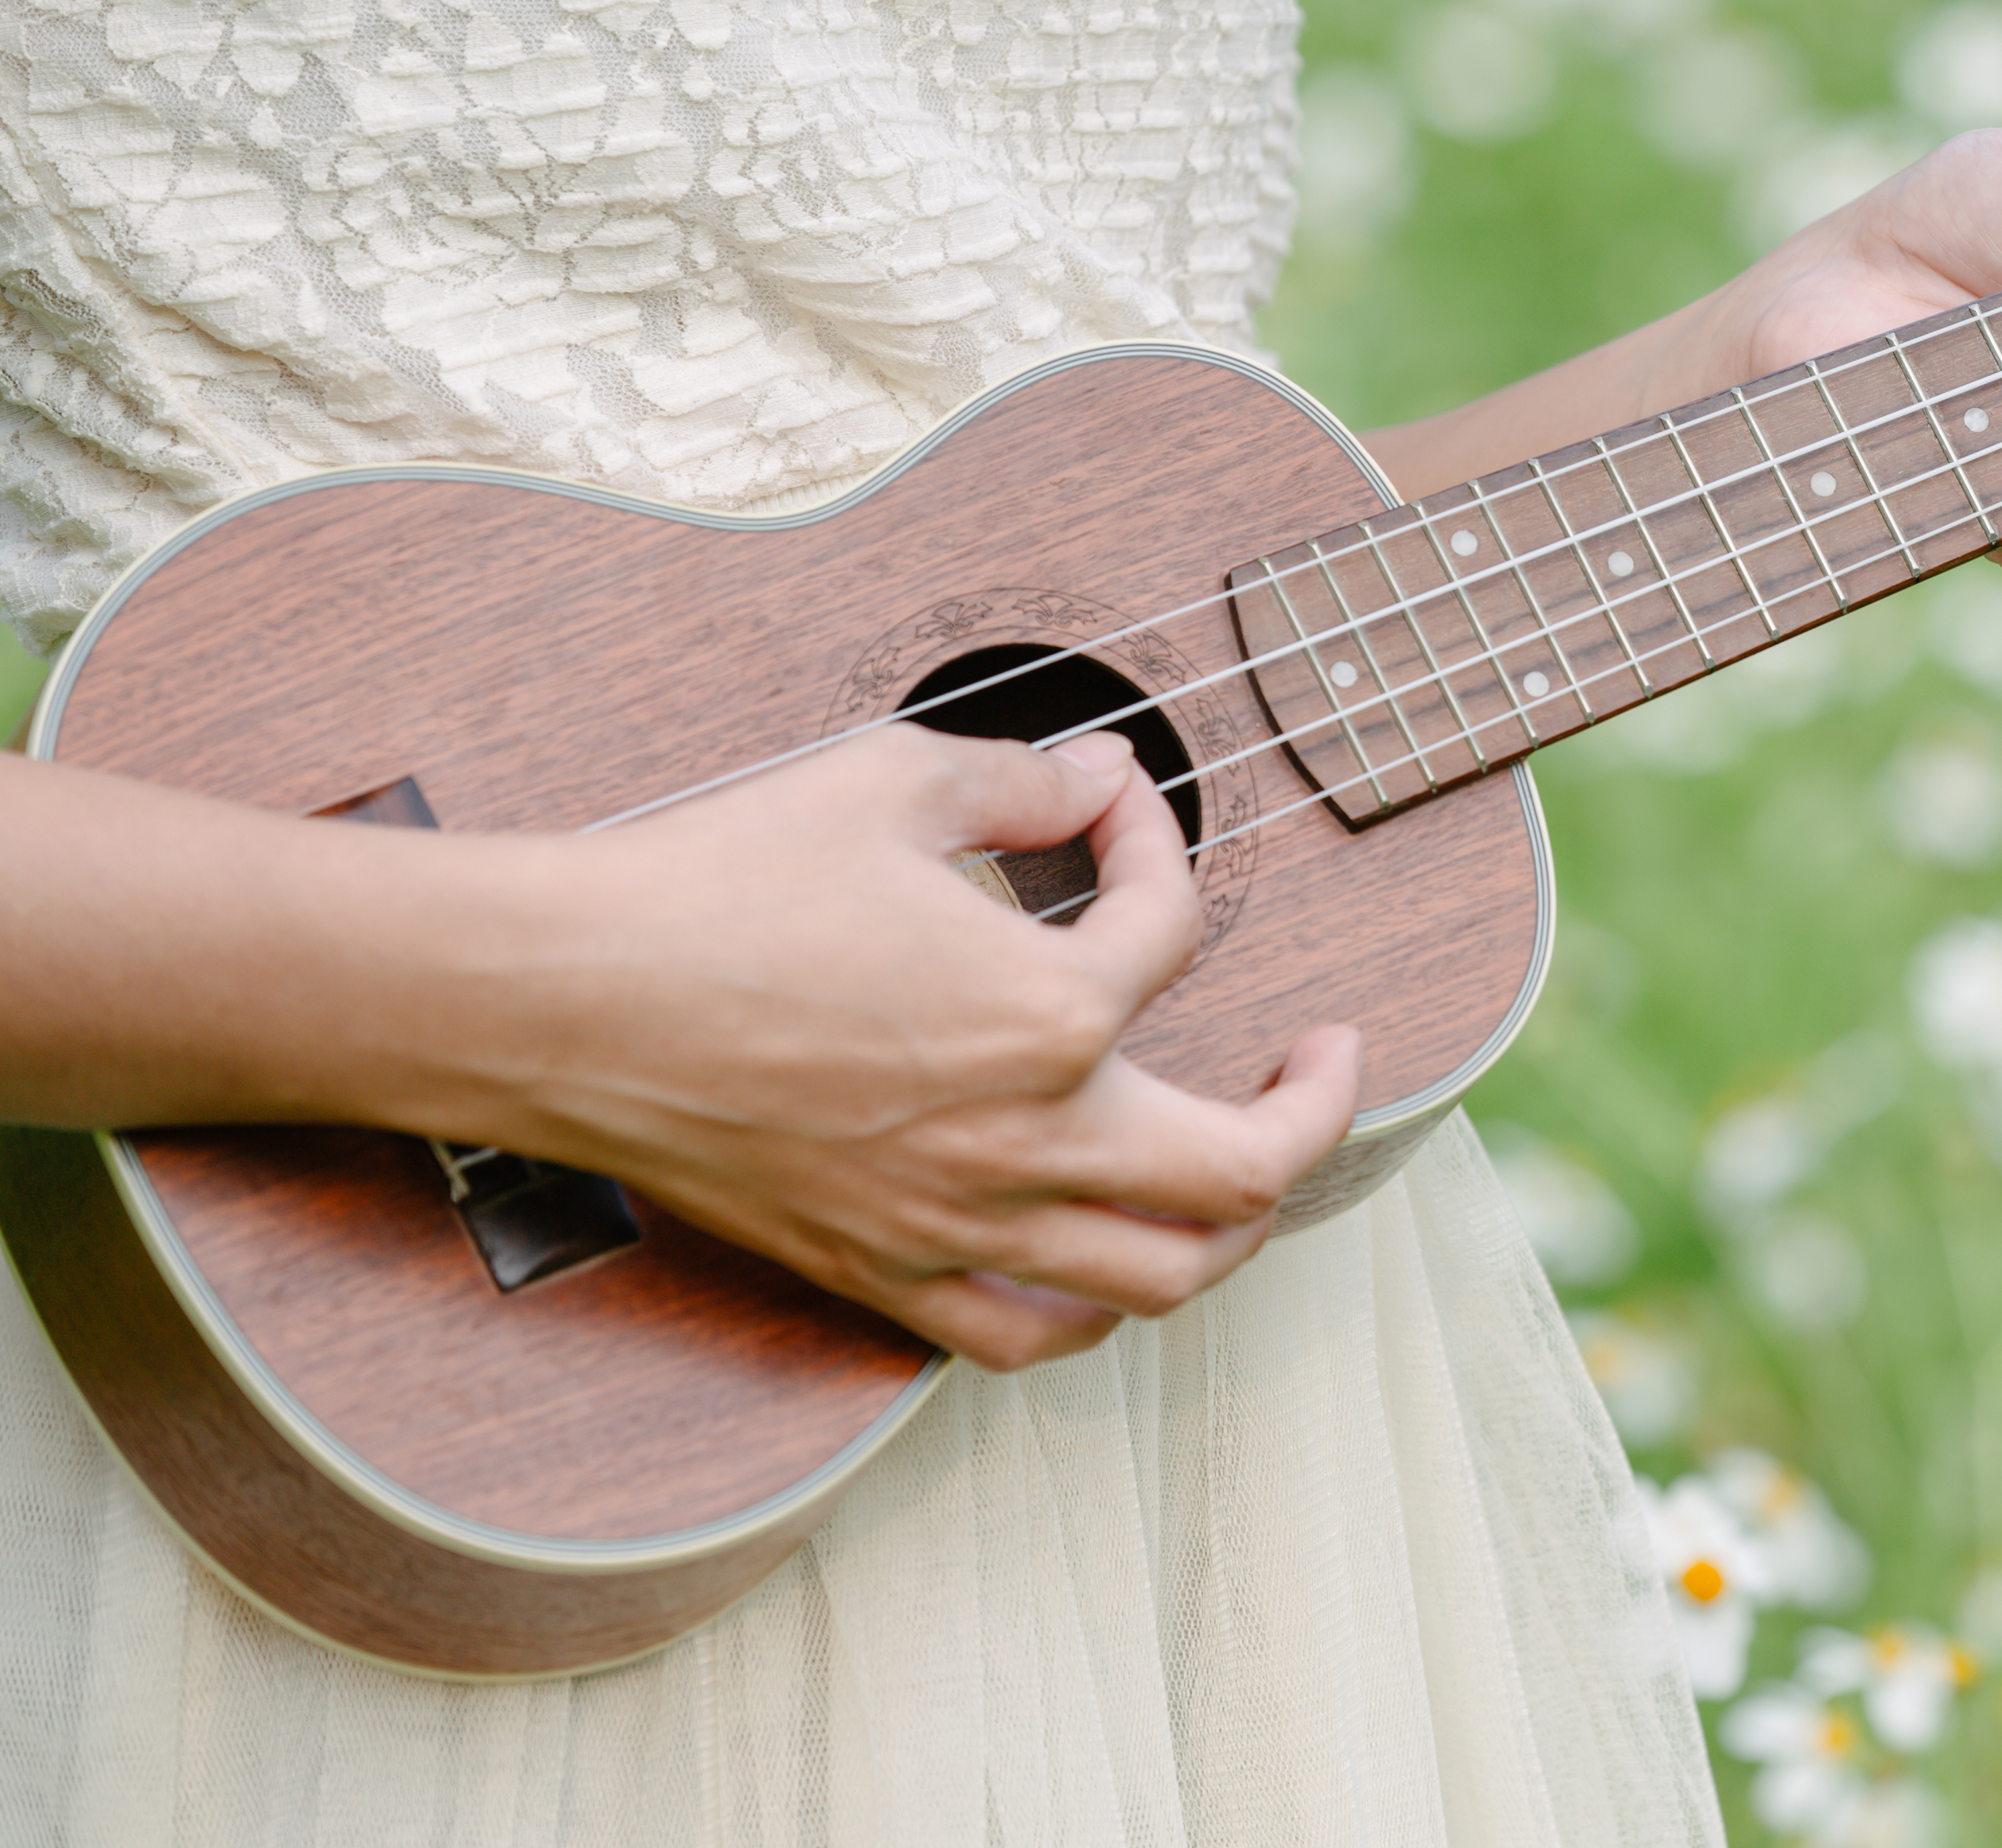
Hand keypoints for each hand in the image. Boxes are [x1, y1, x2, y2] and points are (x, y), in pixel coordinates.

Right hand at [489, 728, 1359, 1371]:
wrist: (564, 997)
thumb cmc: (718, 884)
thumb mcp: (894, 781)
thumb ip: (1026, 778)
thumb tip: (1102, 774)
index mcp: (1050, 1015)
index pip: (1174, 929)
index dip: (1157, 847)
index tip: (1116, 813)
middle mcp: (1027, 1142)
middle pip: (1246, 1171)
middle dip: (1317, 1108)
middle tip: (1327, 1055)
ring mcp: (956, 1225)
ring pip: (1162, 1278)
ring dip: (1234, 1223)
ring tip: (1249, 1163)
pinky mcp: (882, 1271)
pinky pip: (1029, 1337)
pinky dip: (1097, 1308)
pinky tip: (1107, 1254)